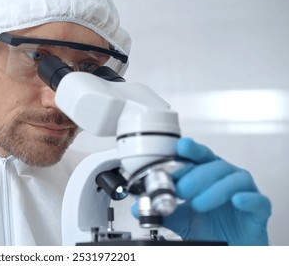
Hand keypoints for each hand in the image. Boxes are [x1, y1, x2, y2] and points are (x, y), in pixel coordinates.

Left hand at [132, 137, 270, 244]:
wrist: (230, 249)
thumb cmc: (210, 228)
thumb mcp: (180, 219)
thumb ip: (161, 211)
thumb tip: (137, 207)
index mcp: (208, 175)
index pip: (199, 156)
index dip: (191, 149)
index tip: (180, 146)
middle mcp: (226, 179)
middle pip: (215, 164)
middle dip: (195, 175)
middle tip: (180, 190)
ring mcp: (244, 192)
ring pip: (235, 179)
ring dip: (214, 189)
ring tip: (198, 204)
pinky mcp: (259, 210)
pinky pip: (258, 200)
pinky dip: (247, 199)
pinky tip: (236, 201)